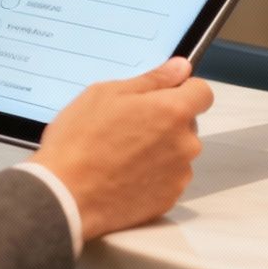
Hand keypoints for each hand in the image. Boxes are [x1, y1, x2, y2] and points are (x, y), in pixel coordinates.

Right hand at [30, 58, 214, 239]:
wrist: (64, 197)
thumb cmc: (80, 143)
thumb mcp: (106, 94)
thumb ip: (152, 79)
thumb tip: (180, 68)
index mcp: (172, 111)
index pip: (203, 92)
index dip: (183, 89)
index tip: (163, 94)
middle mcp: (184, 144)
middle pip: (188, 123)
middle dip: (166, 121)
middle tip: (129, 125)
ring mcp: (178, 175)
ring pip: (178, 152)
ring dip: (160, 149)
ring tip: (122, 153)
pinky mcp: (168, 199)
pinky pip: (169, 178)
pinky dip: (153, 175)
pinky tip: (124, 174)